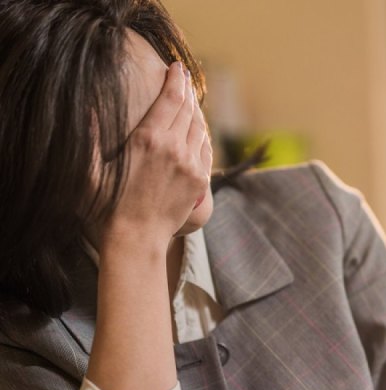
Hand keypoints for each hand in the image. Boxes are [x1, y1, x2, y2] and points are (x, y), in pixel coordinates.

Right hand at [101, 61, 211, 250]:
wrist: (137, 237)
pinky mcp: (200, 180)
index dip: (176, 80)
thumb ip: (91, 136)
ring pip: (200, 128)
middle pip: (188, 109)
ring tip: (191, 101)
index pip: (170, 99)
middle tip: (185, 79)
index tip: (177, 68)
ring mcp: (191, 164)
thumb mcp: (90, 169)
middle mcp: (175, 148)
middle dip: (187, 90)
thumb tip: (90, 109)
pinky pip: (206, 150)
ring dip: (196, 112)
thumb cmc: (108, 204)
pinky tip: (199, 130)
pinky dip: (203, 135)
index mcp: (149, 139)